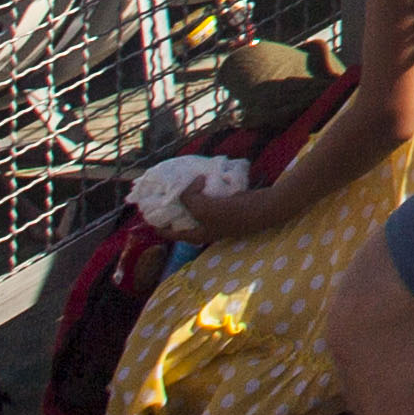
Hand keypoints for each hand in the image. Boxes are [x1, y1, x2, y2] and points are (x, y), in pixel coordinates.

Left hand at [165, 176, 288, 246]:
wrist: (265, 209)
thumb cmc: (233, 214)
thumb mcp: (204, 208)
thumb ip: (190, 198)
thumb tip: (191, 184)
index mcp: (198, 234)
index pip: (171, 235)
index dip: (158, 226)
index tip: (147, 214)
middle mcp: (206, 228)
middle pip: (184, 220)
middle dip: (174, 208)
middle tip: (164, 194)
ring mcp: (219, 217)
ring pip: (198, 207)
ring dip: (191, 196)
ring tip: (182, 183)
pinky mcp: (229, 206)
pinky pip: (212, 198)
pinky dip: (206, 190)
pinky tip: (205, 179)